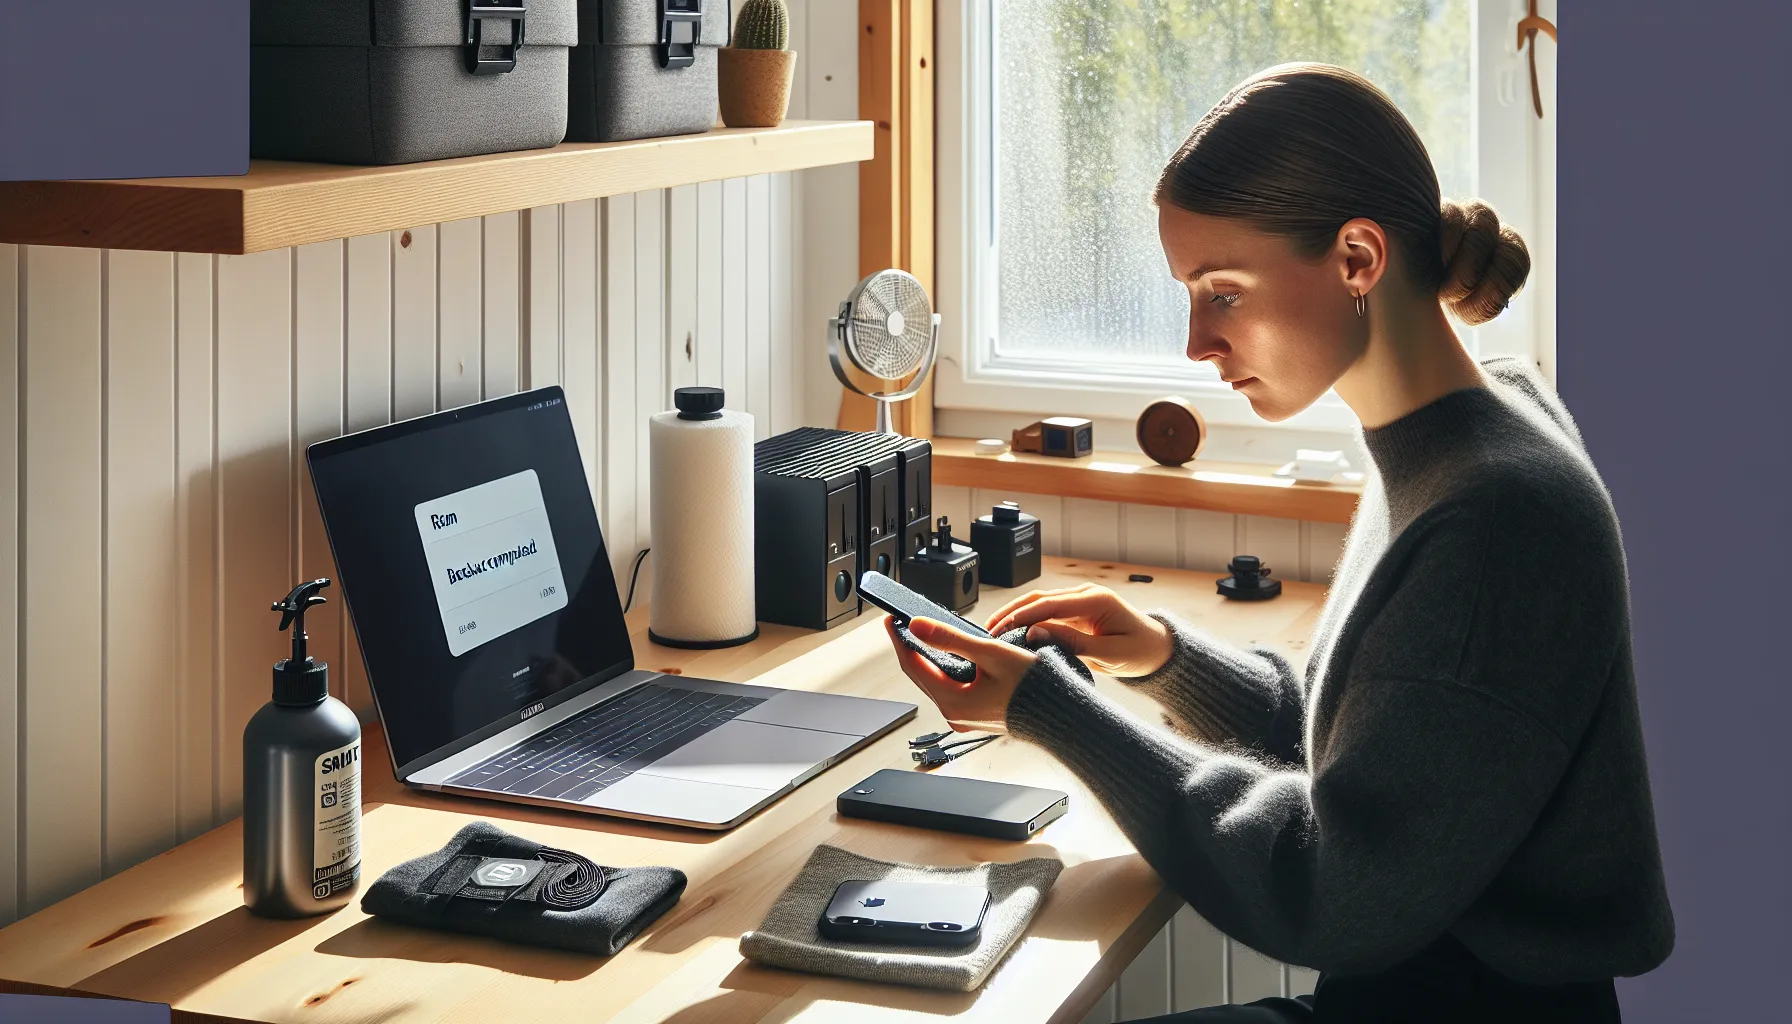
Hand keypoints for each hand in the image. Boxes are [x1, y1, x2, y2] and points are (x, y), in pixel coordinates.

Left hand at [880, 614, 1036, 733]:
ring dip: (929, 657)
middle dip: (912, 646)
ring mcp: (966, 717)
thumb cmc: (1036, 690)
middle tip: (903, 623)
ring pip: (937, 682)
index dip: (900, 639)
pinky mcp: (978, 715)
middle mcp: (956, 715)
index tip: (891, 619)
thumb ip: (951, 639)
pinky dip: (947, 669)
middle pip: (922, 675)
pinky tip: (950, 654)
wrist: (1063, 718)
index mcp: (954, 703)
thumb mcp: (991, 654)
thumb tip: (918, 626)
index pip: (913, 666)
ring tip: (924, 633)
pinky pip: (952, 688)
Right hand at [984, 582, 1173, 677]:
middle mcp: (1085, 595)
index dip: (1022, 616)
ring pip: (1039, 604)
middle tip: (987, 631)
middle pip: (1038, 599)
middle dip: (1010, 613)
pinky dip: (1026, 621)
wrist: (1158, 650)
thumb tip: (1036, 633)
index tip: (1000, 630)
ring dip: (1014, 615)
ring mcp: (1079, 602)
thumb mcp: (1110, 654)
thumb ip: (1073, 643)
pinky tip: (1010, 633)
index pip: (1050, 604)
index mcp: (1095, 600)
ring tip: (991, 631)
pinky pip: (1046, 614)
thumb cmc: (1141, 651)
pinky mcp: (1075, 613)